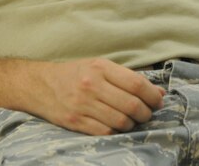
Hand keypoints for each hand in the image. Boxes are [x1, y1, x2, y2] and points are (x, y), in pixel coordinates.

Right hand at [36, 57, 166, 135]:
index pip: (136, 83)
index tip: (158, 101)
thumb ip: (127, 78)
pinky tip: (117, 126)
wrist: (39, 84)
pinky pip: (105, 131)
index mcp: (100, 67)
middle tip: (147, 114)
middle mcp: (91, 85)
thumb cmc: (75, 74)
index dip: (152, 95)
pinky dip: (116, 131)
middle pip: (131, 104)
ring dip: (132, 124)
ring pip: (120, 121)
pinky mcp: (74, 121)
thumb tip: (158, 92)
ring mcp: (82, 104)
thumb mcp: (100, 67)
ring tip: (133, 121)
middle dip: (145, 113)